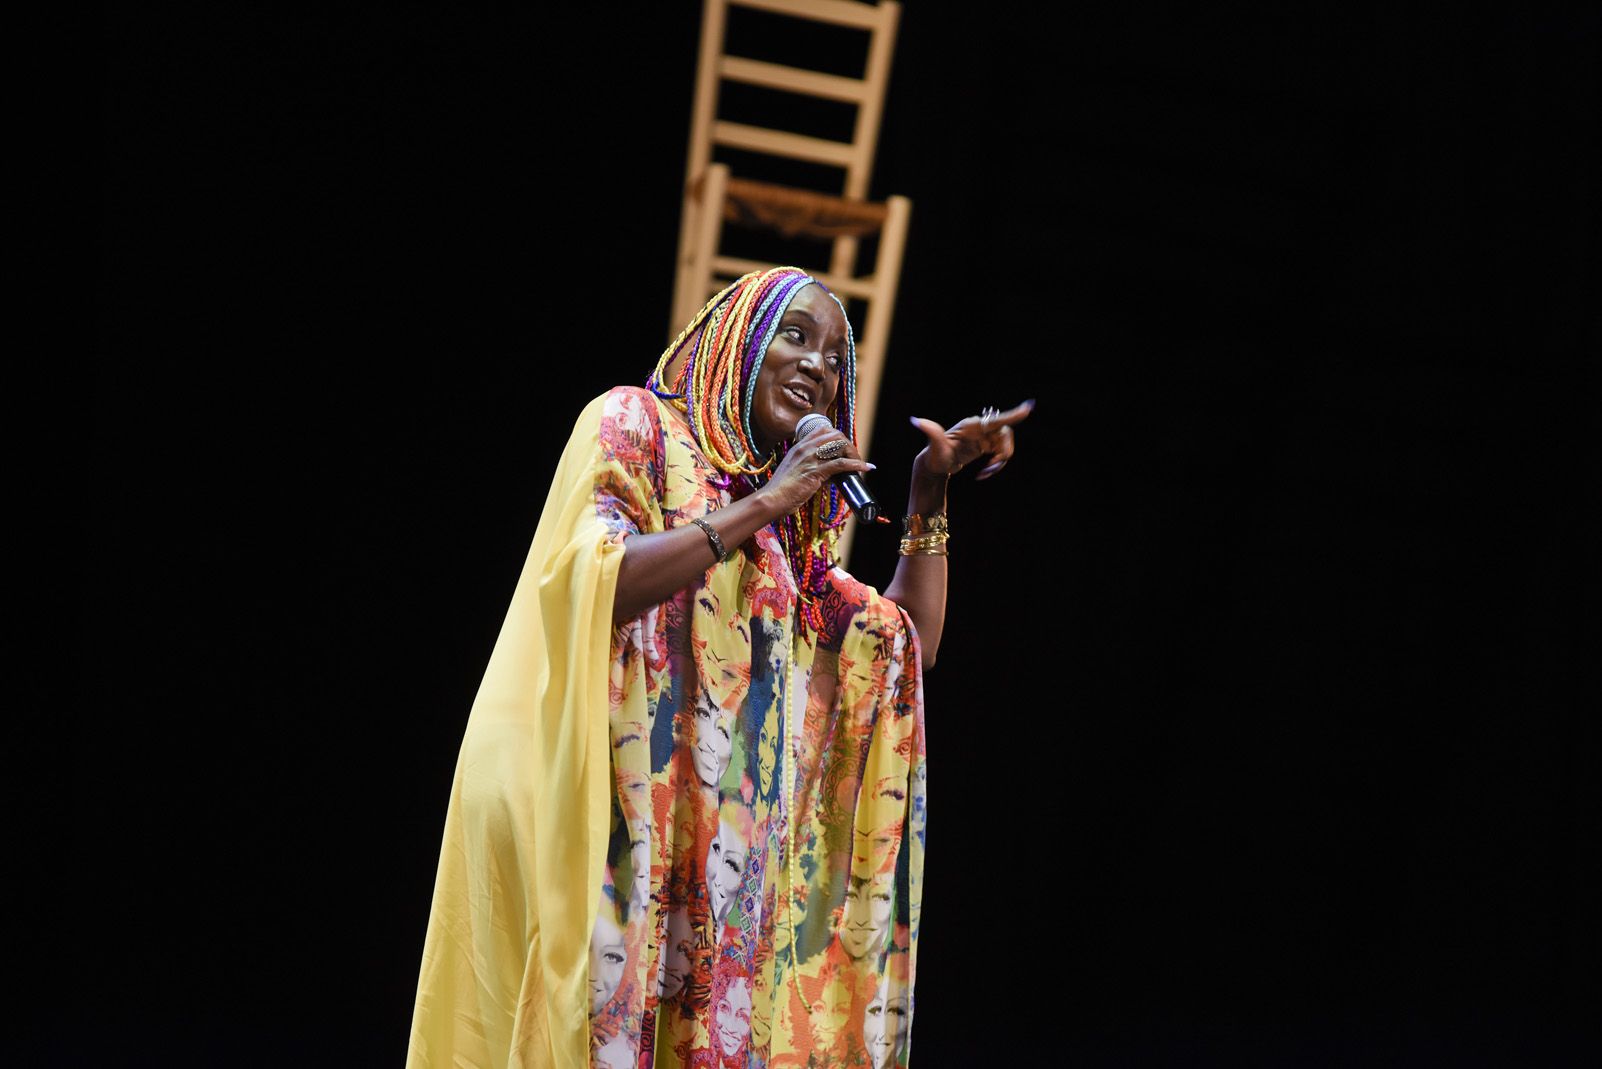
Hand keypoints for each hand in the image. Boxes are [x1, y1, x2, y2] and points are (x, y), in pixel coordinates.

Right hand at [759, 423, 874, 518]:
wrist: (771, 499)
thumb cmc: (781, 490)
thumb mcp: (796, 472)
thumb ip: (811, 469)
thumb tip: (831, 475)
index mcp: (799, 446)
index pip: (823, 430)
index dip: (838, 437)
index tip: (844, 449)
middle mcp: (805, 448)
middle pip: (835, 435)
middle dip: (848, 445)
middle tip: (854, 458)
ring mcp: (810, 459)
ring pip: (839, 445)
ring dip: (854, 454)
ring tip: (860, 464)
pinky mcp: (815, 472)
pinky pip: (841, 464)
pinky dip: (856, 465)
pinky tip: (865, 468)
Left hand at [910, 400, 1033, 479]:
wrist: (935, 465)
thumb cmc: (934, 456)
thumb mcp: (934, 447)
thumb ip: (930, 432)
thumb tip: (916, 420)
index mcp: (972, 426)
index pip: (996, 419)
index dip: (1013, 414)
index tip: (1029, 407)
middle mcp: (980, 427)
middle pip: (1005, 435)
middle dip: (1003, 453)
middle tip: (991, 468)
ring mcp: (984, 436)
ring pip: (1004, 445)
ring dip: (1000, 461)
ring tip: (985, 474)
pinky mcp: (985, 445)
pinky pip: (1000, 452)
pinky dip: (996, 464)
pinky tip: (983, 474)